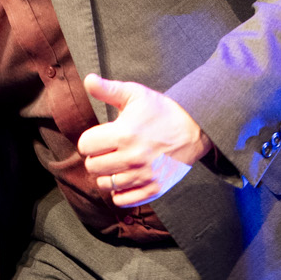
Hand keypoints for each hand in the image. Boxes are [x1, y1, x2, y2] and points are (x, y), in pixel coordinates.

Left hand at [77, 74, 209, 206]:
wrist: (195, 129)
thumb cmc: (161, 110)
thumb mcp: (135, 94)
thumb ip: (108, 89)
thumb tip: (87, 79)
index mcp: (124, 133)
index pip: (85, 145)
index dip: (90, 140)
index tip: (100, 137)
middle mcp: (133, 158)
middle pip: (92, 167)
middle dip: (96, 157)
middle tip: (108, 150)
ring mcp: (144, 176)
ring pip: (105, 184)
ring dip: (107, 174)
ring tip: (117, 163)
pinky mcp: (154, 189)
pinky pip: (122, 200)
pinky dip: (119, 192)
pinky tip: (125, 178)